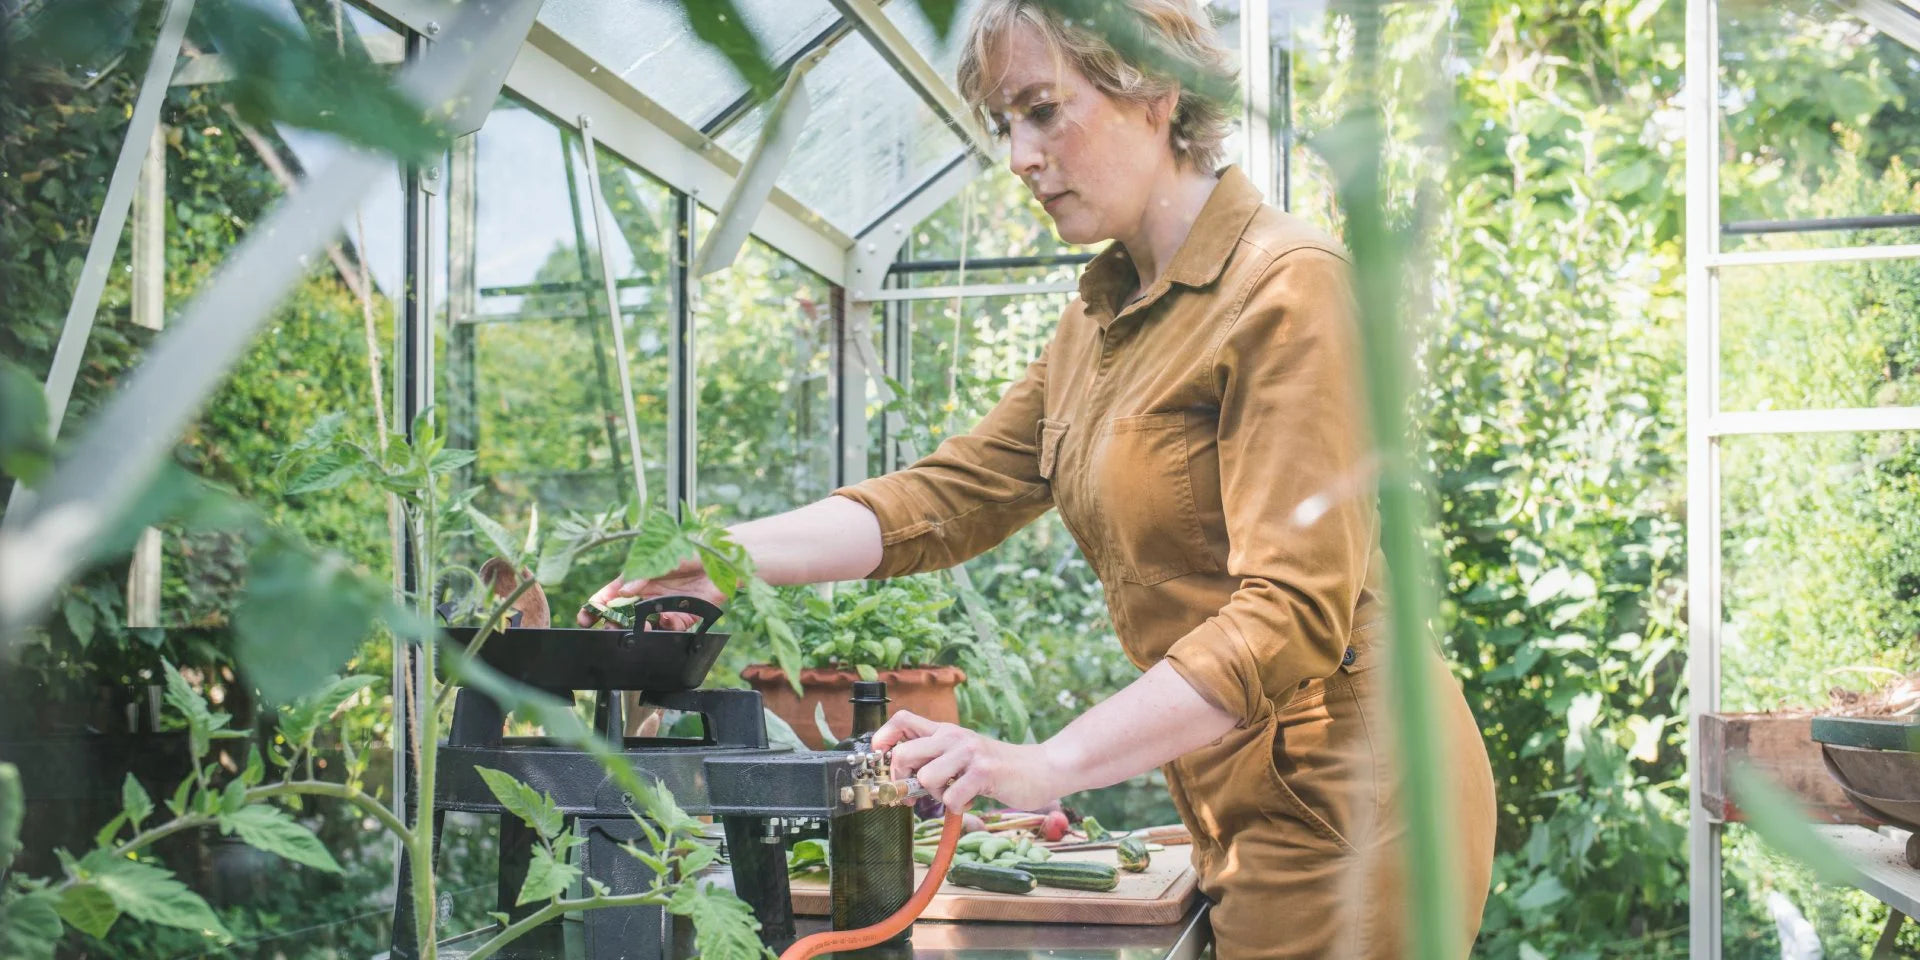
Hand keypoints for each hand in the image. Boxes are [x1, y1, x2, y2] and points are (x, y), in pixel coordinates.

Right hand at [575, 557, 724, 629]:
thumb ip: (642, 574)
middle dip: (614, 623)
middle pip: (624, 613)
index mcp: (639, 576)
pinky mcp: (684, 615)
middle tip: (611, 629)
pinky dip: (666, 628)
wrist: (725, 556)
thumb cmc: (691, 547)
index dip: (597, 605)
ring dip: (639, 630)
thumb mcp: (662, 556)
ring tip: (641, 630)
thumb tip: (623, 591)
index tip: (585, 617)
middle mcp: (650, 593)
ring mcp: (666, 605)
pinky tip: (667, 621)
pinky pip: (670, 628)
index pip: (612, 593)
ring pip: (644, 624)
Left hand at [872, 710, 1058, 810]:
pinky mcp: (983, 772)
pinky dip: (958, 808)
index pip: (902, 719)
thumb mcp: (965, 754)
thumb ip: (938, 757)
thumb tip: (902, 772)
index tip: (879, 756)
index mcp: (946, 731)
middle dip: (901, 780)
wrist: (1041, 769)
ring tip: (954, 794)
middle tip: (914, 794)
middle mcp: (954, 737)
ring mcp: (968, 753)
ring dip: (936, 796)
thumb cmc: (999, 767)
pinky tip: (973, 799)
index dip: (883, 737)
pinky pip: (951, 798)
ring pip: (925, 778)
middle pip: (904, 753)